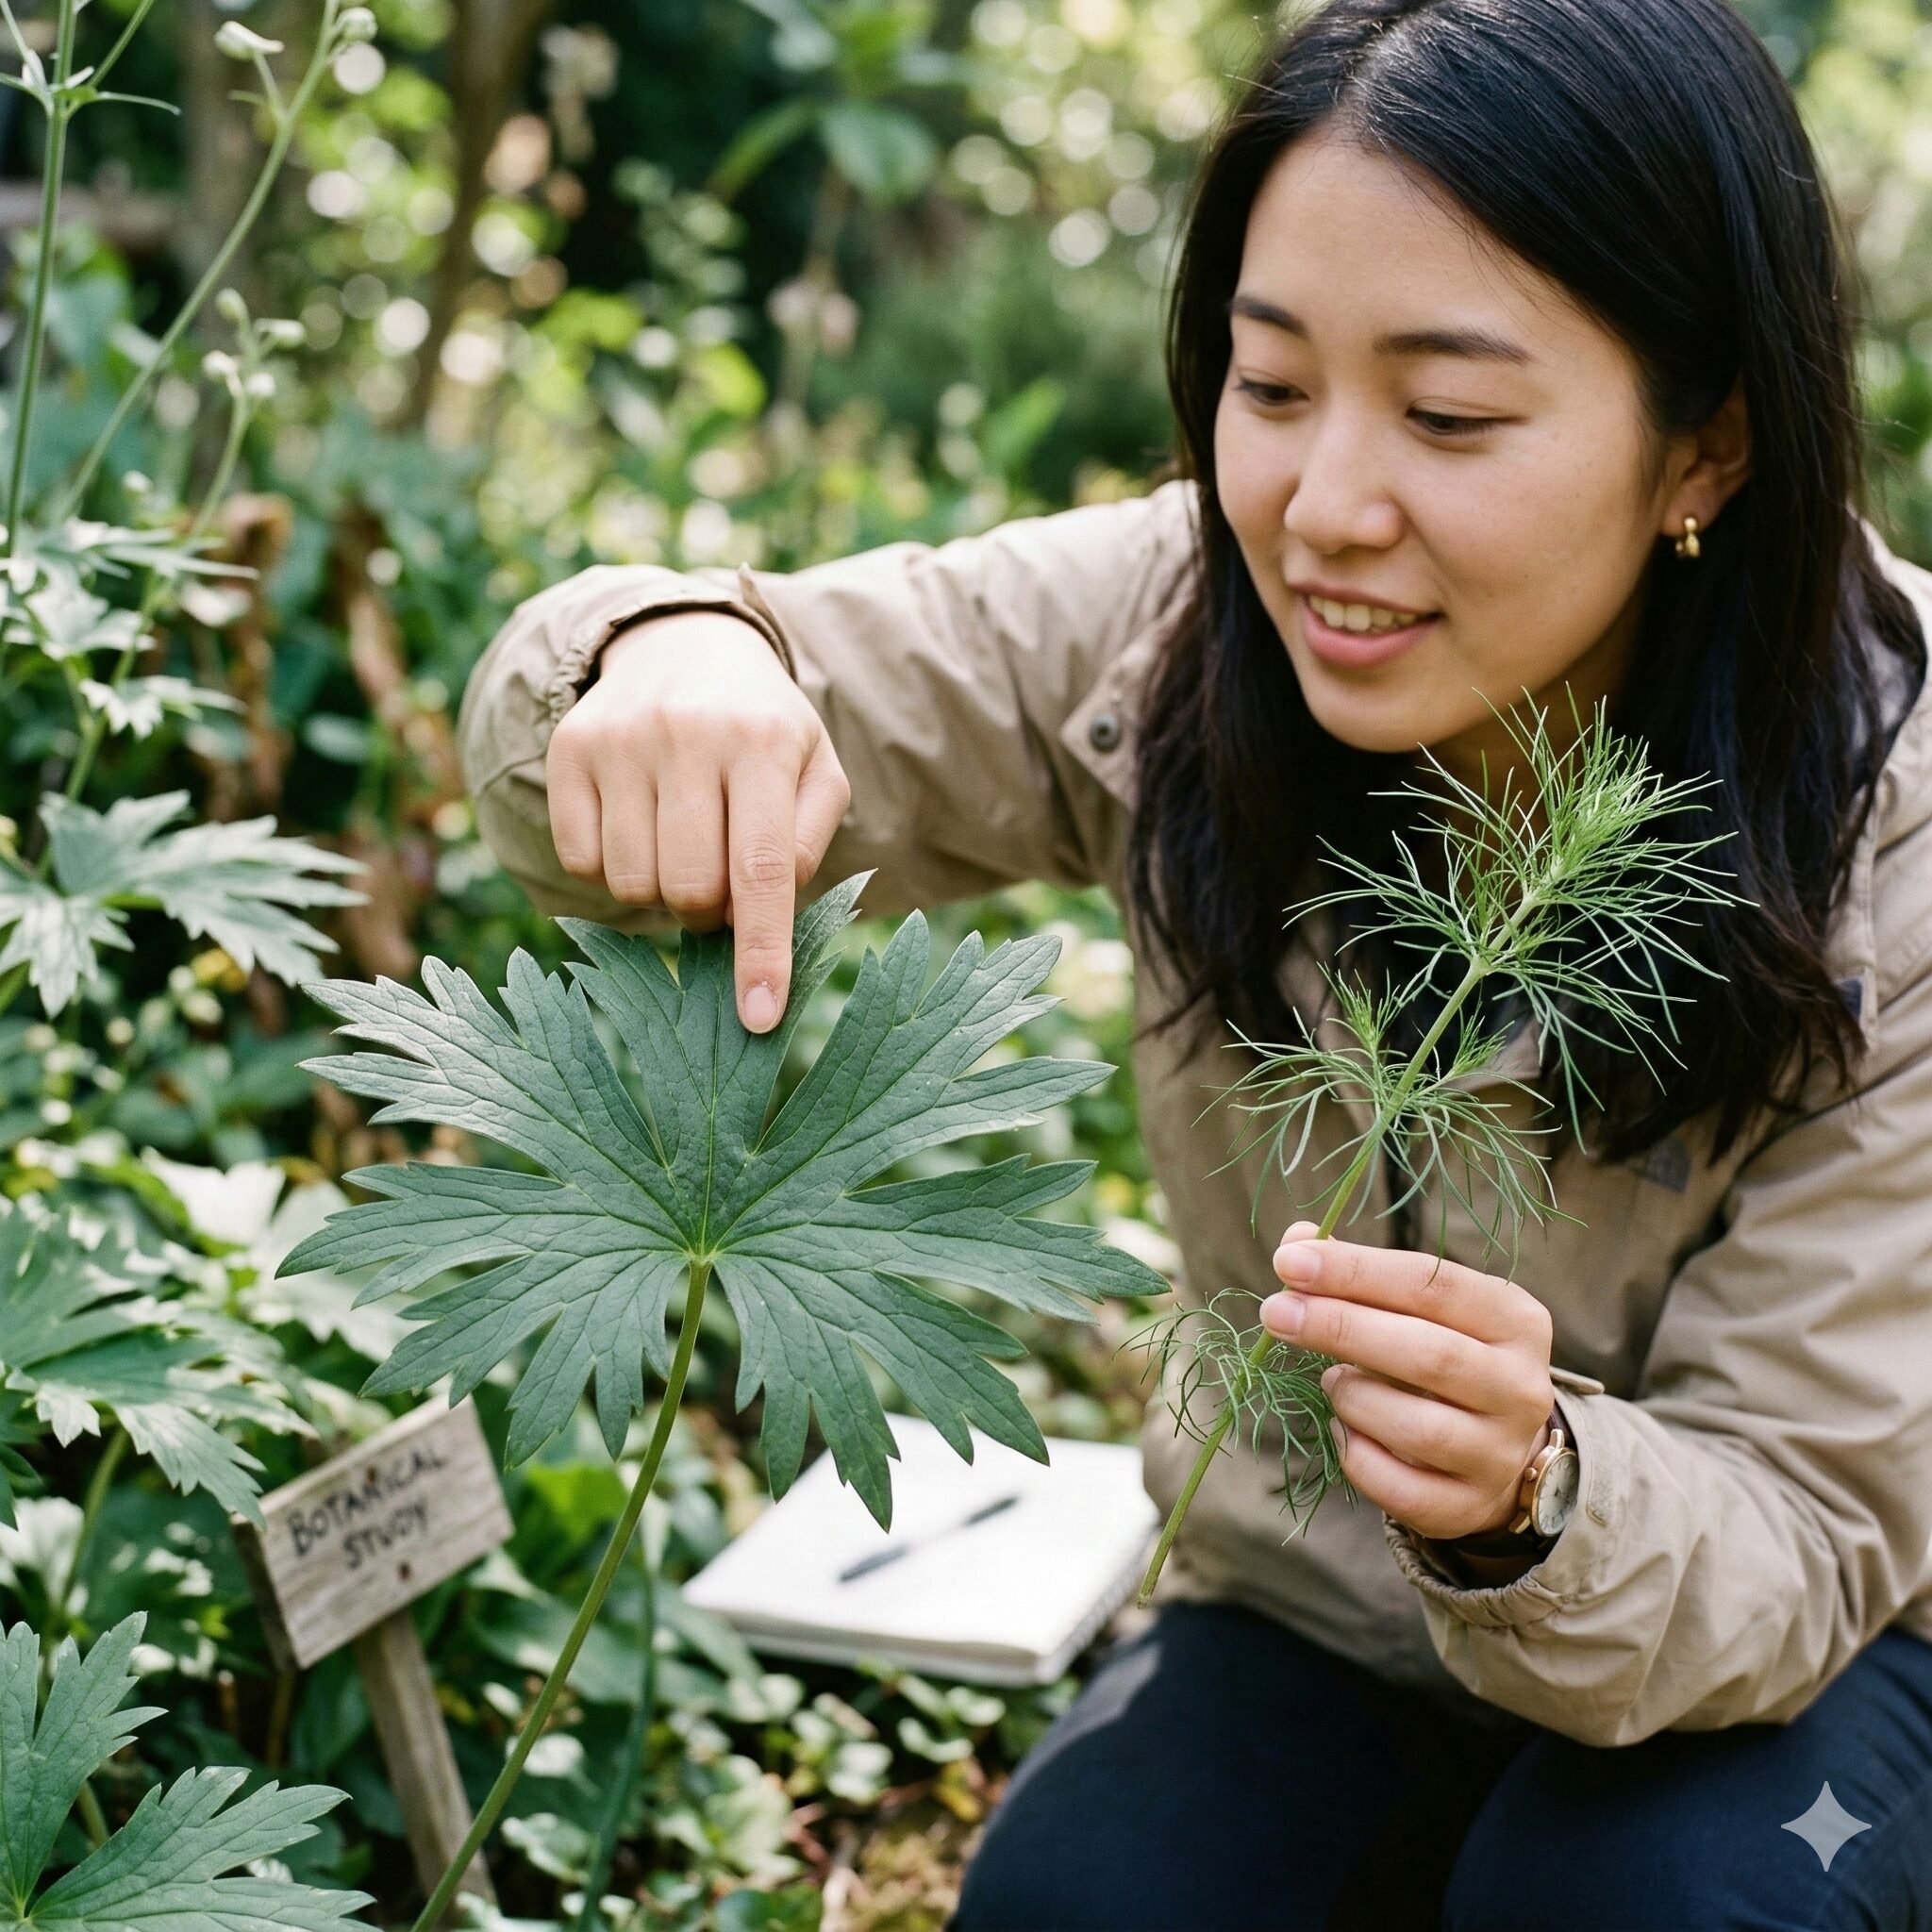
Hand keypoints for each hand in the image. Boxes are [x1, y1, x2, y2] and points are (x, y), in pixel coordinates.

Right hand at [546, 611, 850, 1033]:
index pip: (762, 869)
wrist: (684, 643)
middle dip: (710, 911)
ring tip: (681, 845)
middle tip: (722, 879)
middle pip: (689, 889)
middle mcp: (688, 735)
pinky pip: (580, 861)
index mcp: (763, 744)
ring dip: (661, 891)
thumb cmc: (764, 731)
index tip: (761, 1019)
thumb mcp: (815, 771)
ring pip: (631, 883)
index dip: (761, 952)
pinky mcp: (568, 748)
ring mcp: (621, 739)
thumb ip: (810, 843)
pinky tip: (637, 827)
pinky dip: (611, 867)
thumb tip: (770, 912)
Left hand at [1260, 1222, 1555, 1540]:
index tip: (1290, 1262)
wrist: (1494, 1448)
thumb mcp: (1417, 1307)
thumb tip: (1296, 1244)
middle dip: (1340, 1329)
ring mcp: (1500, 1454)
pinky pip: (1401, 1489)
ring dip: (1354, 1398)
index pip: (1433, 1285)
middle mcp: (1522, 1388)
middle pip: (1429, 1355)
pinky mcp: (1470, 1507)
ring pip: (1417, 1428)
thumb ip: (1358, 1273)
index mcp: (1515, 1321)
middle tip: (1277, 1313)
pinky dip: (1357, 1456)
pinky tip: (1343, 1429)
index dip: (1357, 1271)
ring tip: (1332, 1380)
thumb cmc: (1442, 1354)